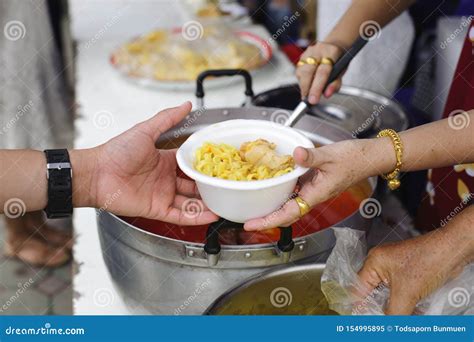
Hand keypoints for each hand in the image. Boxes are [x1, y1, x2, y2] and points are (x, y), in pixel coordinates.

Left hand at [73, 102, 218, 224]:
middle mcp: (166, 179)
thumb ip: (167, 119)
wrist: (97, 173)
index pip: (191, 164)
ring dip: (208, 204)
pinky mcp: (158, 210)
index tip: (222, 165)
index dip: (206, 166)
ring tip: (226, 202)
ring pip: (191, 202)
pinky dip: (197, 217)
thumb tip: (186, 105)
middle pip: (194, 185)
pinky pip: (181, 215)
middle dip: (211, 187)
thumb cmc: (117, 151)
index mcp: (165, 161)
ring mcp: (163, 195)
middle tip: (229, 186)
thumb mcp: (145, 130)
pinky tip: (211, 215)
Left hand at [244, 139, 391, 229]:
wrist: (368, 157)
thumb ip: (312, 156)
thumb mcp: (331, 155)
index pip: (288, 214)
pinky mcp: (312, 183)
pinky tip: (272, 183)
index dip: (268, 221)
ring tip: (254, 205)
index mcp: (315, 195)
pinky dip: (281, 191)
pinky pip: (293, 191)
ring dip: (272, 206)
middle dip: (266, 218)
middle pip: (285, 213)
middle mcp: (312, 196)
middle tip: (246, 218)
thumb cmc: (354, 159)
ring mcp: (312, 190)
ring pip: (288, 203)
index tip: (252, 224)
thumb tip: (295, 154)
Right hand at [296, 41, 343, 104]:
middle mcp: (318, 50)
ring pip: (301, 72)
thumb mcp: (342, 71)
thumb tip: (326, 94)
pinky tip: (307, 85)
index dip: (316, 88)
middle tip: (308, 100)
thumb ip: (335, 84)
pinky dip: (302, 81)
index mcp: (331, 52)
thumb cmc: (339, 60)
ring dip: (303, 86)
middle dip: (306, 88)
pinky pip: (298, 71)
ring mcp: (309, 52)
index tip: (313, 100)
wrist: (334, 45)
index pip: (322, 72)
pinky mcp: (302, 56)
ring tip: (308, 93)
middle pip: (308, 72)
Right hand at [357, 209, 473, 314]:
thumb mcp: (406, 293)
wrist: (451, 251)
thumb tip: (386, 324)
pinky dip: (403, 302)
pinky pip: (399, 290)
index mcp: (374, 262)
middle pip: (373, 292)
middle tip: (381, 321)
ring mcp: (394, 266)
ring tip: (397, 318)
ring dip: (393, 306)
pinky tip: (410, 312)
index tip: (364, 319)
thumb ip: (393, 312)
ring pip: (388, 293)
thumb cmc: (429, 259)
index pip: (359, 289)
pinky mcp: (407, 271)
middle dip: (379, 308)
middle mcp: (381, 262)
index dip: (360, 306)